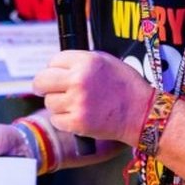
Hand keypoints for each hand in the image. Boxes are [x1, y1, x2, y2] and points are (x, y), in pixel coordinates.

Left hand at [33, 50, 153, 145]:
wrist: (143, 114)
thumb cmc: (125, 86)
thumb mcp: (105, 61)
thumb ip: (80, 61)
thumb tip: (55, 66)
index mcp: (86, 62)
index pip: (53, 61)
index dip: (54, 68)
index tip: (58, 74)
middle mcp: (79, 80)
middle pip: (41, 81)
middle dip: (43, 86)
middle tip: (46, 89)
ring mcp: (77, 102)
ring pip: (49, 102)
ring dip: (57, 104)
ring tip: (75, 104)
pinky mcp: (77, 123)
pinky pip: (56, 119)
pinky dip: (63, 120)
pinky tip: (76, 116)